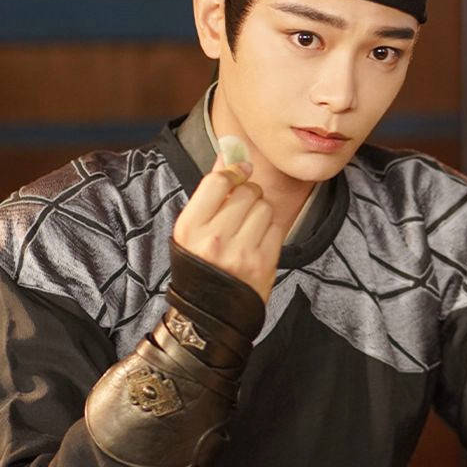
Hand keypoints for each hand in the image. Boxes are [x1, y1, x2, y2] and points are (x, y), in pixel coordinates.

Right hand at [171, 137, 283, 300]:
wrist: (209, 315)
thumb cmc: (199, 265)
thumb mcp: (193, 228)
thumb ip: (211, 190)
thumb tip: (229, 151)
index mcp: (190, 226)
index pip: (218, 180)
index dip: (233, 170)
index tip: (239, 170)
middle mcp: (214, 238)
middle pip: (246, 191)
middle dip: (248, 193)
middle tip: (241, 207)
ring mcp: (240, 252)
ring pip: (265, 207)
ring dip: (261, 211)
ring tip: (248, 227)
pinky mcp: (262, 264)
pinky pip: (277, 227)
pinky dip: (271, 229)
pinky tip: (258, 241)